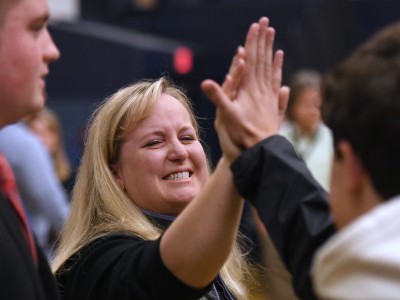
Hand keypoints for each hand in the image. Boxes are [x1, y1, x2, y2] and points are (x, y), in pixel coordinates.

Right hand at [201, 17, 289, 149]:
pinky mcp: (273, 107)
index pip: (251, 60)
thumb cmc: (243, 134)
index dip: (253, 42)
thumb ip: (218, 97)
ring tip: (275, 43)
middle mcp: (262, 90)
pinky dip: (278, 75)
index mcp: (250, 88)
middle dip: (263, 41)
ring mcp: (269, 98)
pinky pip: (277, 86)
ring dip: (272, 55)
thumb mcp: (226, 115)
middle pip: (263, 60)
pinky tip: (281, 73)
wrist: (261, 150)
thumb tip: (205, 82)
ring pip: (271, 71)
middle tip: (265, 24)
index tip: (255, 26)